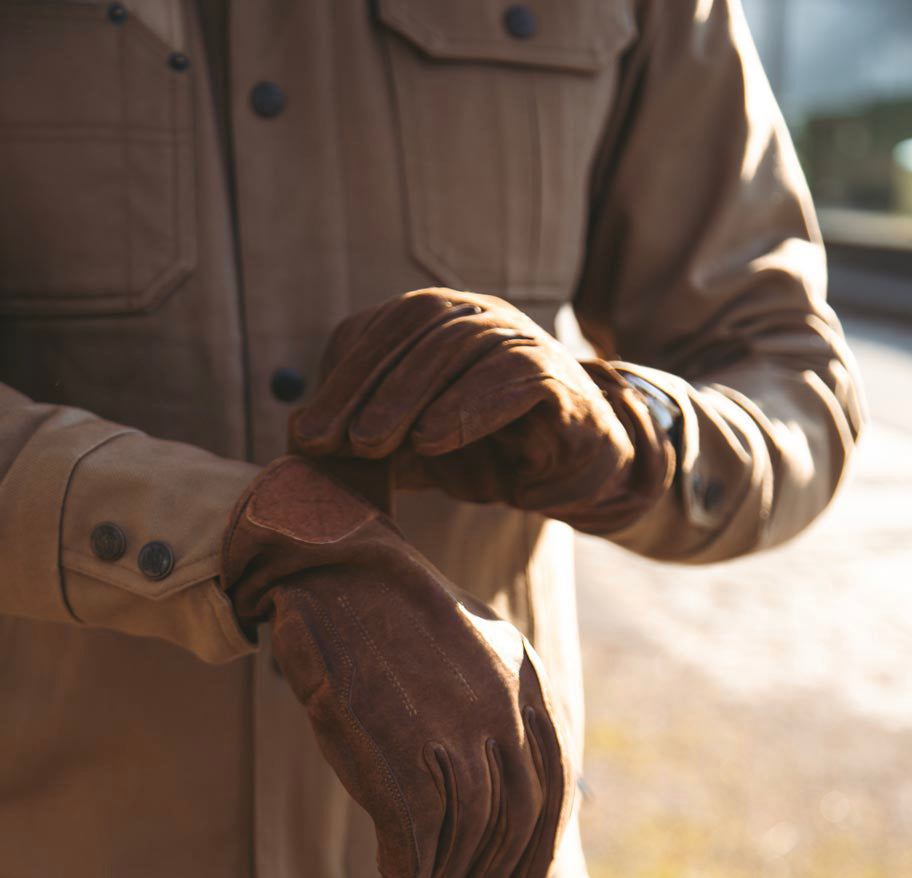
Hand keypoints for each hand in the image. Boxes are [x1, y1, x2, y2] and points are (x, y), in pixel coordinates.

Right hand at [220, 457, 572, 877]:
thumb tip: (513, 773)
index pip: (553, 785)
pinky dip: (409, 865)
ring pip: (465, 833)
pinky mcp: (396, 749)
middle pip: (512, 819)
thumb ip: (505, 705)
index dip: (543, 843)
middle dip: (491, 872)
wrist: (339, 573)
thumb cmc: (399, 618)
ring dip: (446, 876)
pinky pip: (415, 833)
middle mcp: (500, 712)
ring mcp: (450, 732)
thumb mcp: (479, 648)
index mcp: (526, 686)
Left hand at [289, 288, 675, 534]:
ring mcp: (524, 339)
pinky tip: (433, 441)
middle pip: (417, 327)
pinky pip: (514, 378)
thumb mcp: (414, 440)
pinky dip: (468, 407)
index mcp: (442, 321)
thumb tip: (296, 438)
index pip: (382, 329)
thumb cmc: (488, 448)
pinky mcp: (559, 379)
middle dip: (367, 387)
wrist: (573, 469)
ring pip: (461, 347)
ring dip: (409, 397)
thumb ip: (367, 432)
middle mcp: (482, 317)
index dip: (341, 378)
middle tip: (333, 442)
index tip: (306, 433)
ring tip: (374, 445)